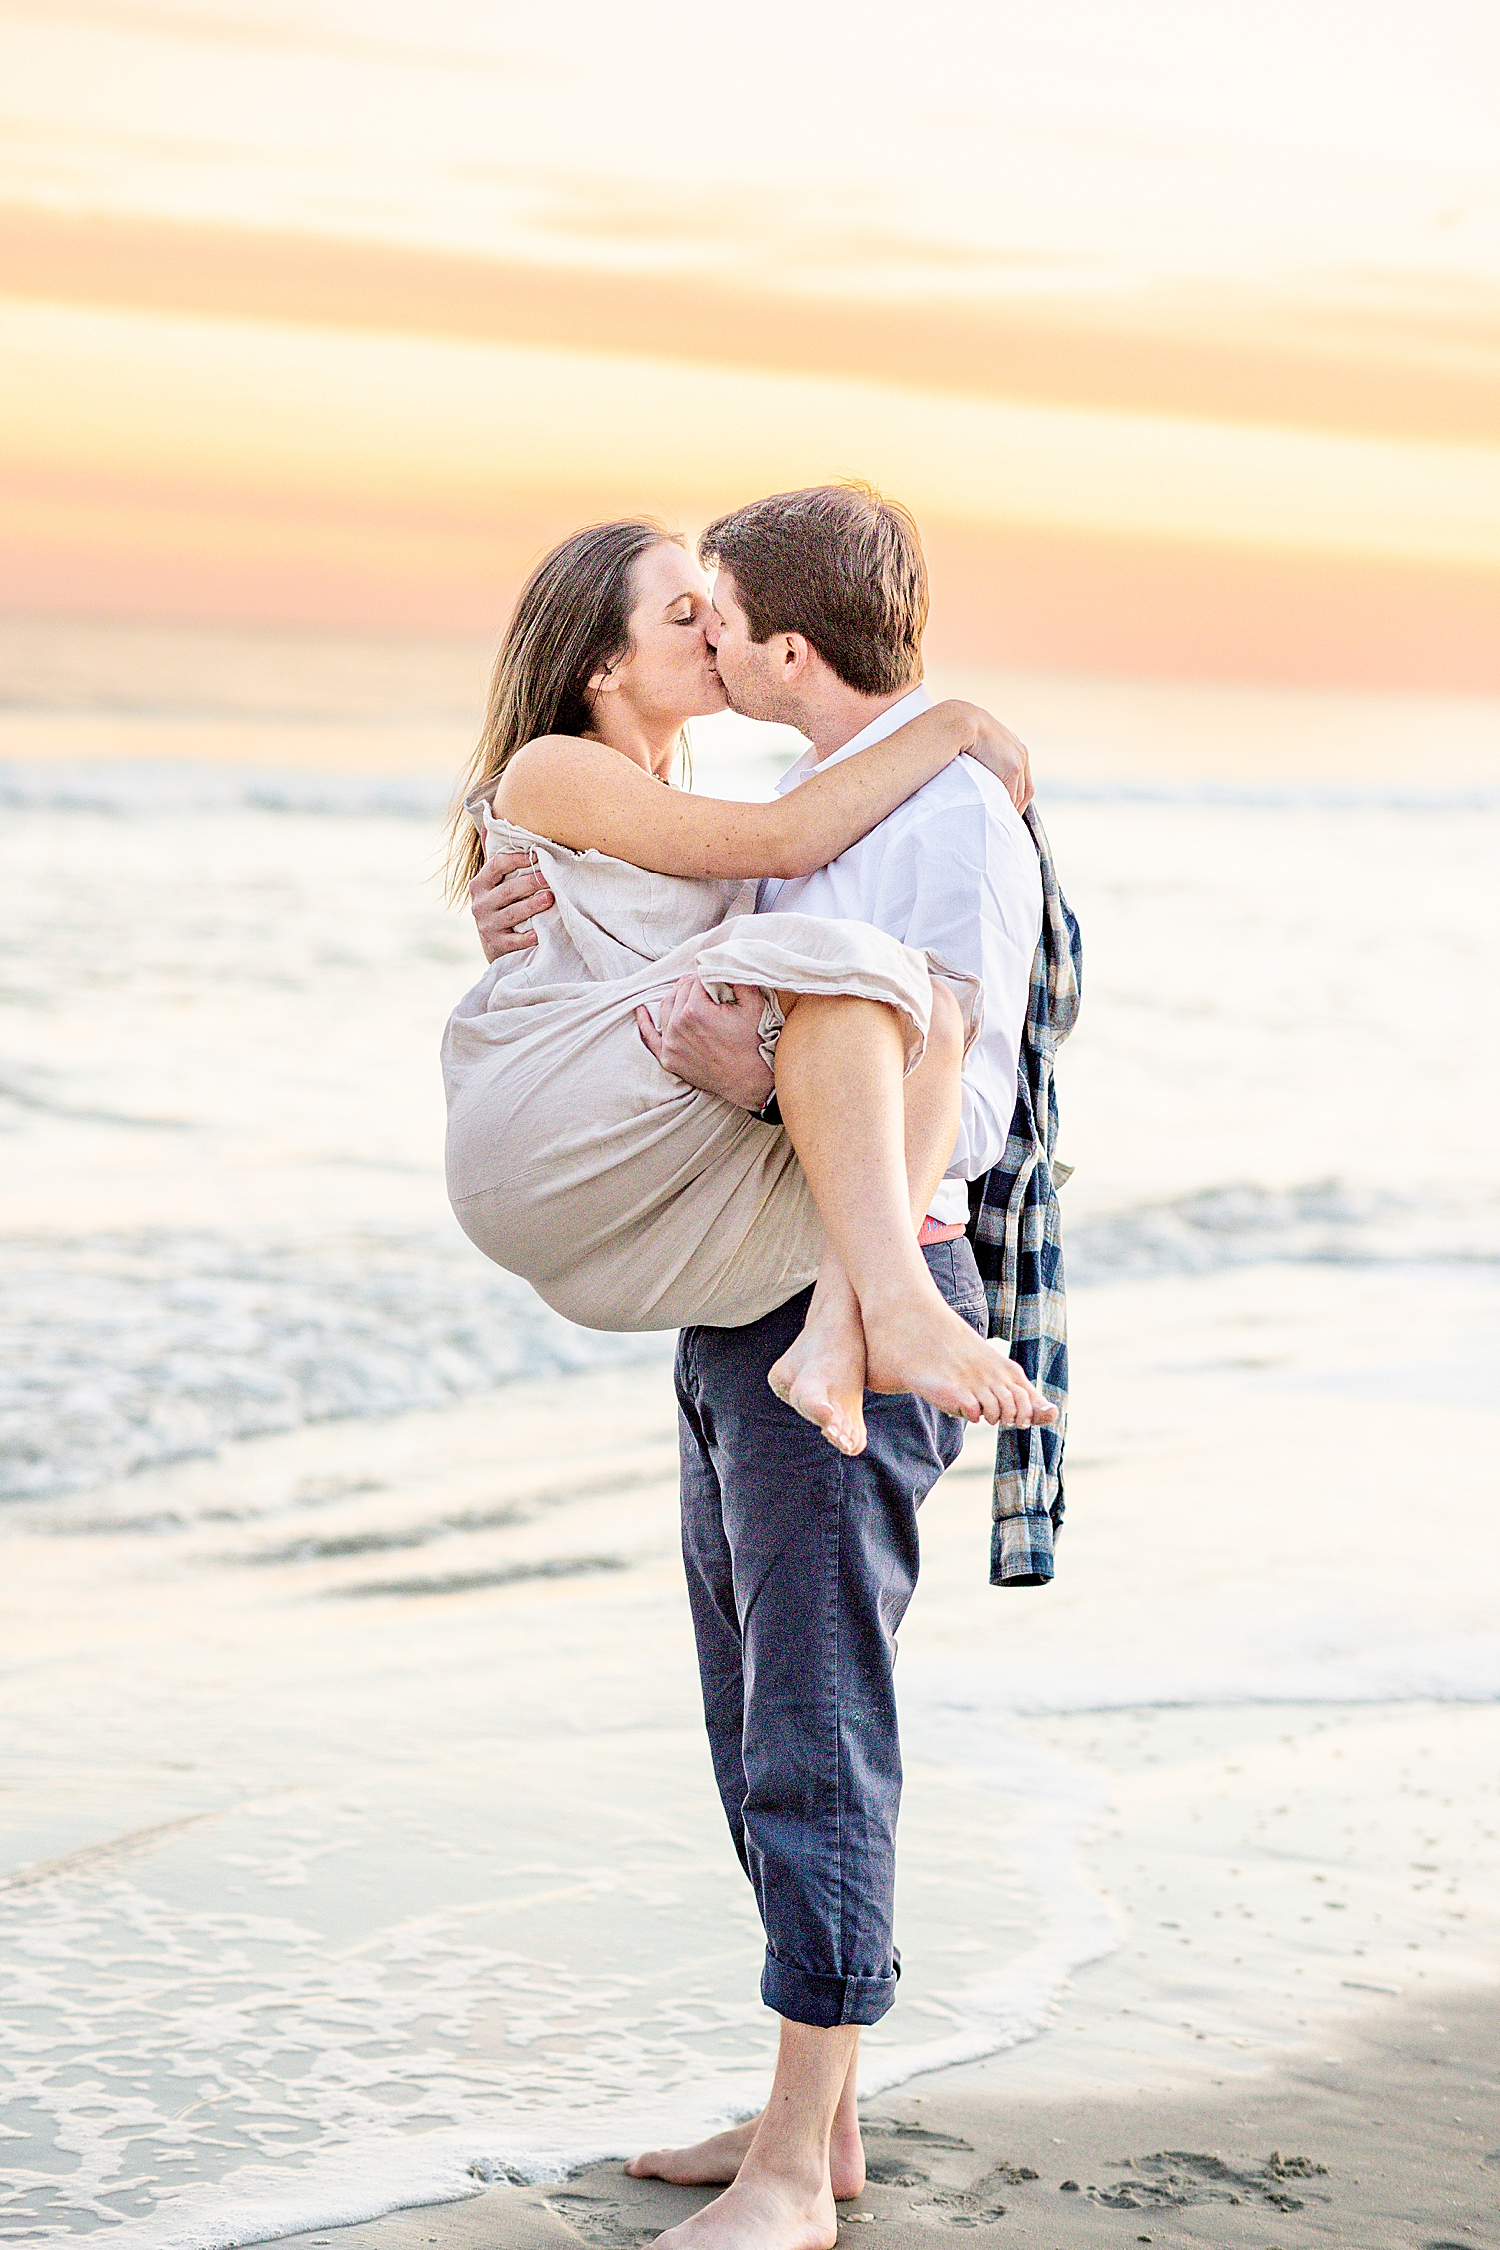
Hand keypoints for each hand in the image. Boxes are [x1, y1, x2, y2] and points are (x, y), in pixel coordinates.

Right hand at [470, 849, 553, 960]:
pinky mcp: (496, 944)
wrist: (495, 943)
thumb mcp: (497, 884)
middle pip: (507, 890)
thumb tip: (506, 828)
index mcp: (480, 884)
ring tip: (550, 899)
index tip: (537, 855)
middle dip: (530, 882)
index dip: (516, 859)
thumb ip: (502, 862)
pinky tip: (539, 933)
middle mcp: (480, 904)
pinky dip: (527, 937)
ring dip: (532, 905)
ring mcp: (487, 925)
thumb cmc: (503, 905)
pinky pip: (513, 940)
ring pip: (512, 913)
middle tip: (550, 878)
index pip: (496, 865)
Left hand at [635, 978, 774, 1109]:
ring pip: (666, 1007)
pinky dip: (645, 1022)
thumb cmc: (754, 1043)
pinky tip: (641, 1010)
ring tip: (687, 992)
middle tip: (706, 984)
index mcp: (695, 1010)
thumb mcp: (753, 1004)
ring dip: (676, 996)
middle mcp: (677, 1026)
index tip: (716, 977)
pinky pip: (650, 1037)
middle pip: (679, 992)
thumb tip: (724, 962)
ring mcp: (670, 1044)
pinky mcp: (669, 1058)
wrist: (750, 1081)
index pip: (695, 981)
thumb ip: (737, 978)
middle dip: (693, 986)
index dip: (707, 976)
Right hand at [945, 703, 1033, 812]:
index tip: (1007, 809)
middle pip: (1026, 788)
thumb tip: (974, 770)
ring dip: (1012, 810)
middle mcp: (1020, 752)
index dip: (1015, 794)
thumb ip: (981, 757)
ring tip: (1003, 825)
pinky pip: (1013, 795)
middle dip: (1017, 806)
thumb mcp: (975, 743)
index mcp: (1012, 744)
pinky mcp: (1013, 768)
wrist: (960, 722)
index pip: (1021, 776)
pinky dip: (1008, 809)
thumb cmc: (958, 732)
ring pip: (1020, 794)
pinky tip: (1000, 819)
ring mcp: (1018, 760)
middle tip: (1008, 823)